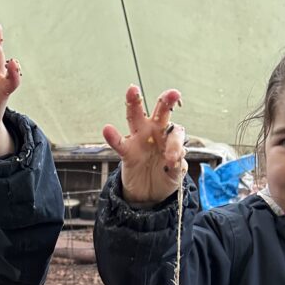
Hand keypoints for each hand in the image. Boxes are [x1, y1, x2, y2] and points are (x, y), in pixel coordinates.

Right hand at [103, 86, 186, 204]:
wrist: (150, 194)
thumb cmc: (165, 178)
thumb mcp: (175, 174)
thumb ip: (177, 165)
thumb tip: (176, 158)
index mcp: (170, 137)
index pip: (175, 133)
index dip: (175, 144)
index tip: (172, 160)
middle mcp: (155, 132)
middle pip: (160, 113)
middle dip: (166, 101)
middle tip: (172, 93)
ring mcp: (140, 139)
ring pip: (136, 117)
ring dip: (134, 103)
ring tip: (132, 90)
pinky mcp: (127, 152)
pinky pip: (119, 143)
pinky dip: (112, 137)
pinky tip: (107, 129)